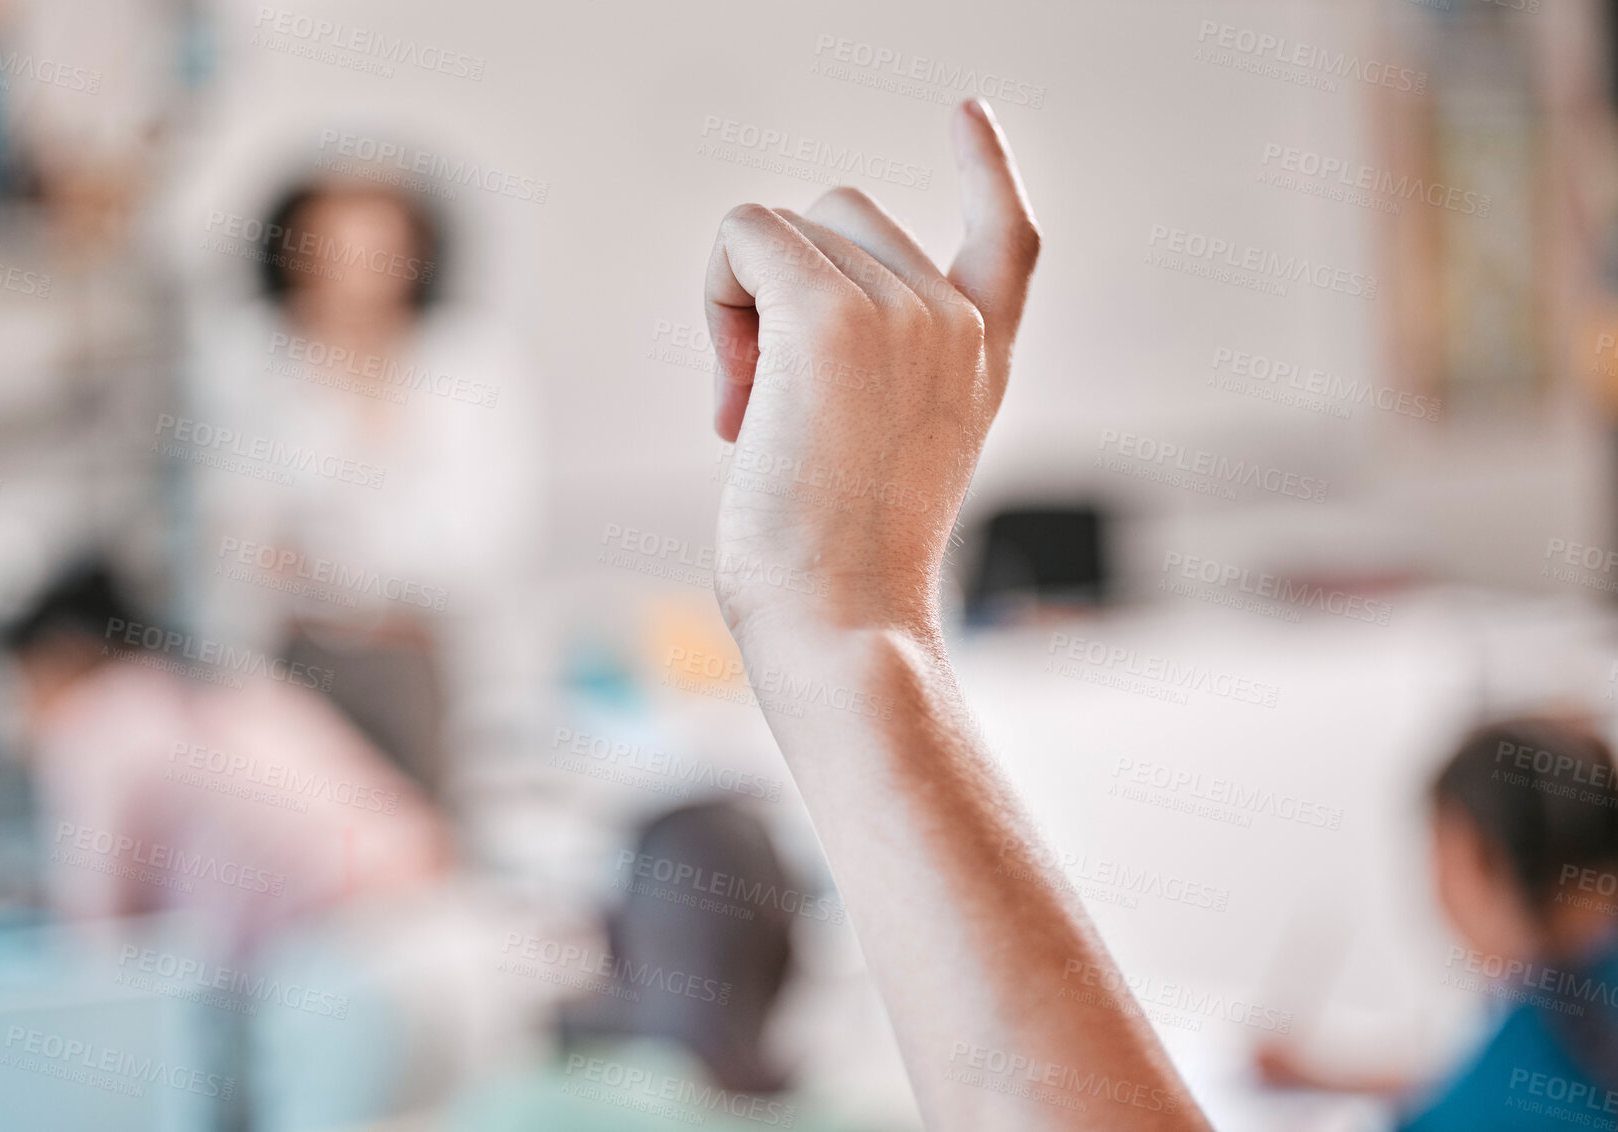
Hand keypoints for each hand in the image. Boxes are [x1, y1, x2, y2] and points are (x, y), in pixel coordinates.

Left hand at [703, 98, 1039, 647]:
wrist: (842, 623)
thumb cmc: (840, 569)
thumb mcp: (879, 456)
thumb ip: (867, 373)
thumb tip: (769, 313)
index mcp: (982, 361)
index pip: (1008, 239)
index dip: (986, 171)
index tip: (967, 115)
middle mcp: (957, 323)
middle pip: (841, 217)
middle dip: (785, 291)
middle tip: (769, 403)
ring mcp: (903, 311)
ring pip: (784, 231)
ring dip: (742, 310)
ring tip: (754, 416)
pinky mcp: (830, 315)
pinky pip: (744, 235)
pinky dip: (717, 298)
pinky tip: (736, 396)